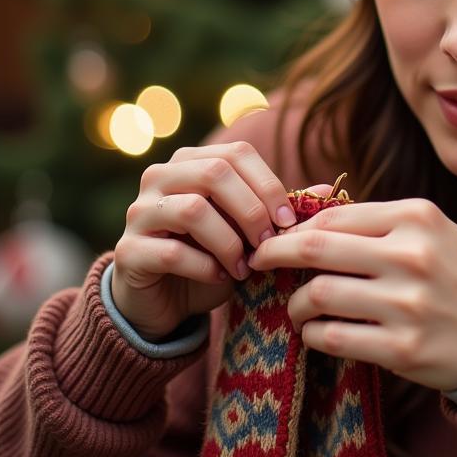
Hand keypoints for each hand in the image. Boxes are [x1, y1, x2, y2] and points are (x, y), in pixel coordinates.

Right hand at [112, 137, 332, 340]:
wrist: (161, 303)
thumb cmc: (211, 258)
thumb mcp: (248, 232)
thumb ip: (278, 209)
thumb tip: (328, 190)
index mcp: (190, 162)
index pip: (236, 153)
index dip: (268, 183)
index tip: (288, 220)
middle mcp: (159, 177)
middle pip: (214, 173)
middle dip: (252, 210)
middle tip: (269, 243)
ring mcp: (138, 213)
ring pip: (192, 209)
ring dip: (229, 241)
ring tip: (246, 267)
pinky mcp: (128, 251)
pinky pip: (171, 251)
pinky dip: (205, 266)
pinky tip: (220, 279)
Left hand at [248, 197, 456, 392]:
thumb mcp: (436, 233)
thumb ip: (381, 223)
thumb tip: (309, 218)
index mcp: (418, 216)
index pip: (334, 216)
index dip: (293, 227)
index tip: (273, 237)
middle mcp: (412, 254)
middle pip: (316, 249)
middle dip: (274, 255)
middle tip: (256, 262)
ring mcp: (407, 303)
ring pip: (318, 294)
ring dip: (296, 303)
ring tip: (299, 307)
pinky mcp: (403, 348)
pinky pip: (333, 337)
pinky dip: (315, 334)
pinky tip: (319, 332)